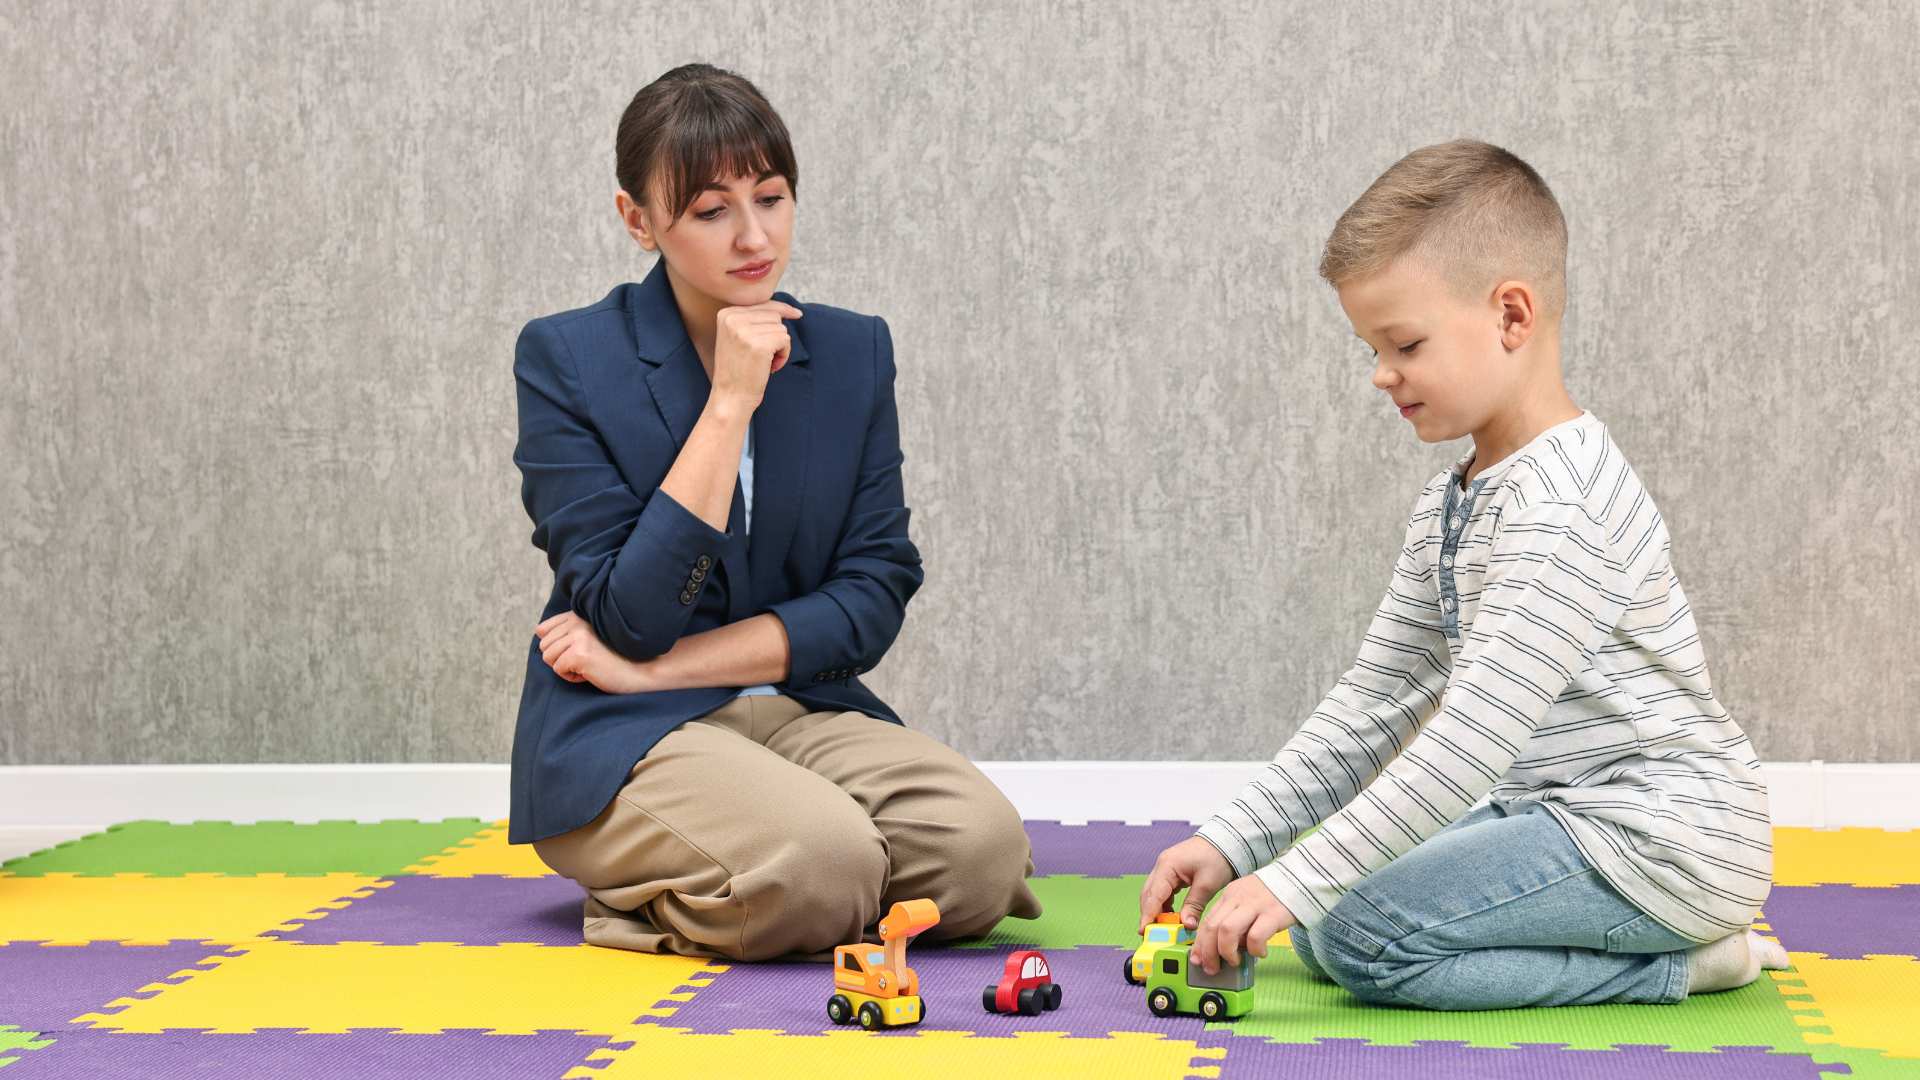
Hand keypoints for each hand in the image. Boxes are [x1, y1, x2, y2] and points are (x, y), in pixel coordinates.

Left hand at [535, 611, 653, 694]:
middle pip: (544, 646)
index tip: (577, 651)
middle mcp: (577, 622)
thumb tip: (538, 631)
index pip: (544, 629)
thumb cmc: (615, 658)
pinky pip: (558, 669)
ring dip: (566, 668)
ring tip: (588, 665)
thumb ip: (568, 629)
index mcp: (579, 615)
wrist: (639, 671)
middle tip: (586, 660)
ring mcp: (578, 636)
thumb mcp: (590, 637)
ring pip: (548, 657)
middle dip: (560, 659)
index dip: (555, 646)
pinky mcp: (579, 653)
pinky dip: (572, 677)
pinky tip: (590, 673)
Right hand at [711, 301, 802, 408]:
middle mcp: (733, 319)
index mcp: (726, 314)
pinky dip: (783, 355)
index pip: (762, 304)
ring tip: (764, 363)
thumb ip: (752, 320)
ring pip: (781, 328)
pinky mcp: (760, 344)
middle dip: (776, 336)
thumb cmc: (738, 371)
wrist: (731, 397)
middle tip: (764, 356)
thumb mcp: (737, 338)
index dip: (782, 310)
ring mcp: (745, 331)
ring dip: (779, 347)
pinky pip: (785, 340)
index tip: (797, 314)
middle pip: (774, 315)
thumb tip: (785, 309)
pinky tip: (770, 367)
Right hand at [1139, 836, 1235, 935]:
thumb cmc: (1217, 857)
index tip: (1144, 931)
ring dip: (1156, 910)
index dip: (1148, 914)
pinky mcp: (1171, 872)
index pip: (1154, 894)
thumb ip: (1194, 906)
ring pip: (1154, 893)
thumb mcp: (1207, 884)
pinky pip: (1162, 891)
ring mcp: (1165, 868)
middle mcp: (1162, 866)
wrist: (1225, 841)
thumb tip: (1186, 925)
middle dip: (1149, 915)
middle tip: (1151, 935)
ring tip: (1161, 929)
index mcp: (1167, 866)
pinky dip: (1164, 905)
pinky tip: (1171, 916)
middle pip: (1149, 895)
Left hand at [1190, 874, 1296, 975]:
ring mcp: (1255, 905)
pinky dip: (1255, 950)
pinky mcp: (1273, 913)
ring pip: (1227, 930)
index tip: (1198, 959)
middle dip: (1208, 952)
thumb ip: (1236, 920)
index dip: (1200, 944)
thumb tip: (1225, 948)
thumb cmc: (1273, 895)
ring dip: (1227, 951)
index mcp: (1230, 896)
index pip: (1207, 922)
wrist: (1300, 878)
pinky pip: (1256, 936)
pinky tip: (1260, 953)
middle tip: (1213, 968)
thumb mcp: (1247, 901)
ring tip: (1235, 961)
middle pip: (1212, 927)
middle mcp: (1238, 899)